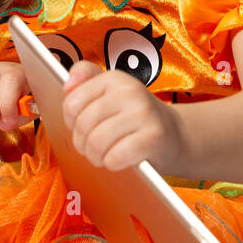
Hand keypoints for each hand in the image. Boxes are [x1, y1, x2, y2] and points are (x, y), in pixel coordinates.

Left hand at [61, 61, 185, 171]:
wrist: (174, 134)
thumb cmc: (133, 116)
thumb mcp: (110, 93)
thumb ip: (85, 81)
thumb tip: (67, 84)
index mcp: (114, 78)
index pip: (72, 103)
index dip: (71, 122)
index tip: (82, 127)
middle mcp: (130, 91)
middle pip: (83, 124)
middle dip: (82, 143)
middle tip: (91, 148)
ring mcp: (144, 113)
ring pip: (96, 142)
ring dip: (95, 156)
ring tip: (102, 156)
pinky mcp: (153, 137)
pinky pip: (116, 156)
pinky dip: (112, 163)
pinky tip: (118, 161)